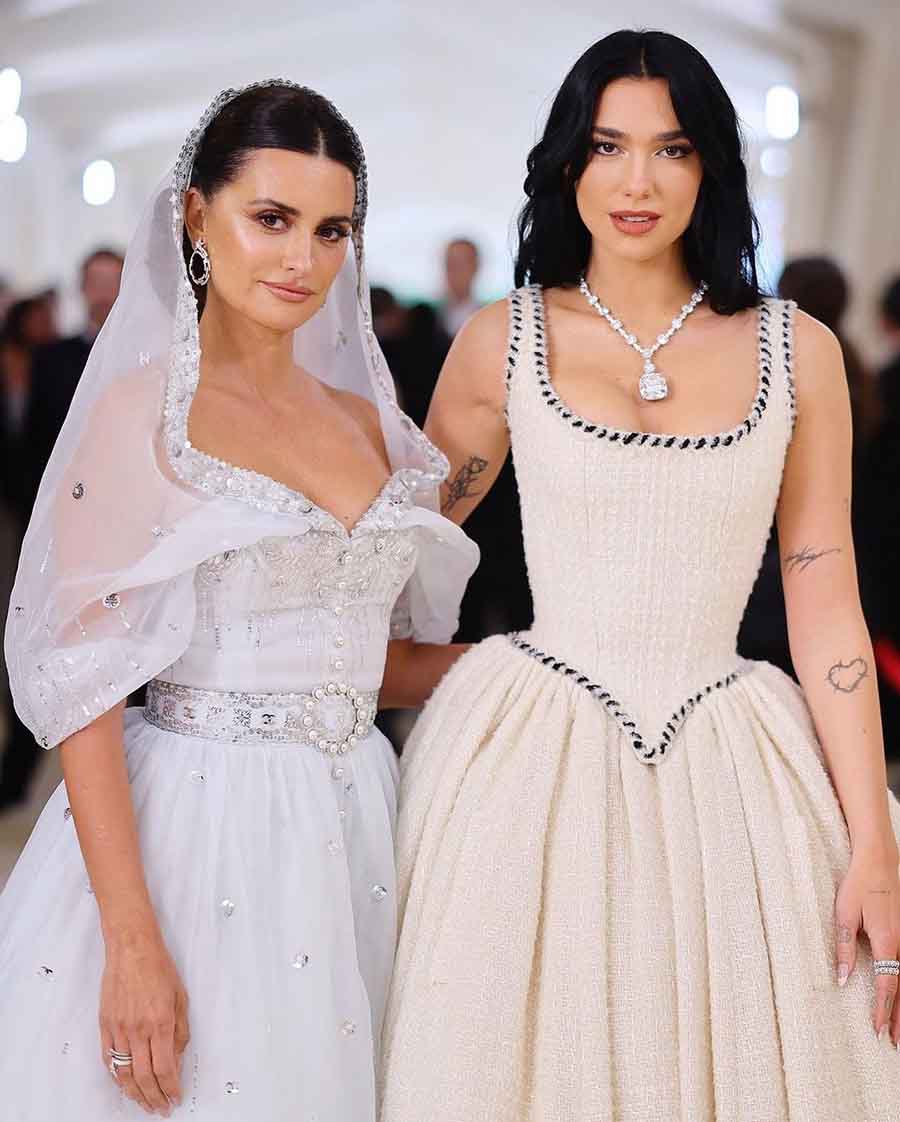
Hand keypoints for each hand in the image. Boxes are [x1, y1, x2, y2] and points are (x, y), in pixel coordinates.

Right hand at [99, 928, 189, 1114]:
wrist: (132, 948)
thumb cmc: (158, 967)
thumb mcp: (181, 997)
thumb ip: (180, 1031)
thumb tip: (177, 1058)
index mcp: (161, 1022)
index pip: (165, 1068)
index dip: (171, 1088)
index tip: (175, 1098)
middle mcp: (139, 1030)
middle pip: (145, 1077)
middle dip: (154, 1098)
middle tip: (161, 1108)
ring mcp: (119, 1029)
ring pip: (124, 1074)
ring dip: (135, 1094)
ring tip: (145, 1103)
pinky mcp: (105, 1026)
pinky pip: (109, 1059)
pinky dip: (116, 1077)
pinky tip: (124, 1084)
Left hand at [834, 844, 899, 1043]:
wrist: (878, 860)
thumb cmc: (858, 885)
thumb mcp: (844, 914)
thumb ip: (844, 947)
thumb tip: (843, 979)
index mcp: (887, 941)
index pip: (887, 985)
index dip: (883, 1010)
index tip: (878, 1030)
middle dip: (899, 1017)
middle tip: (893, 1042)